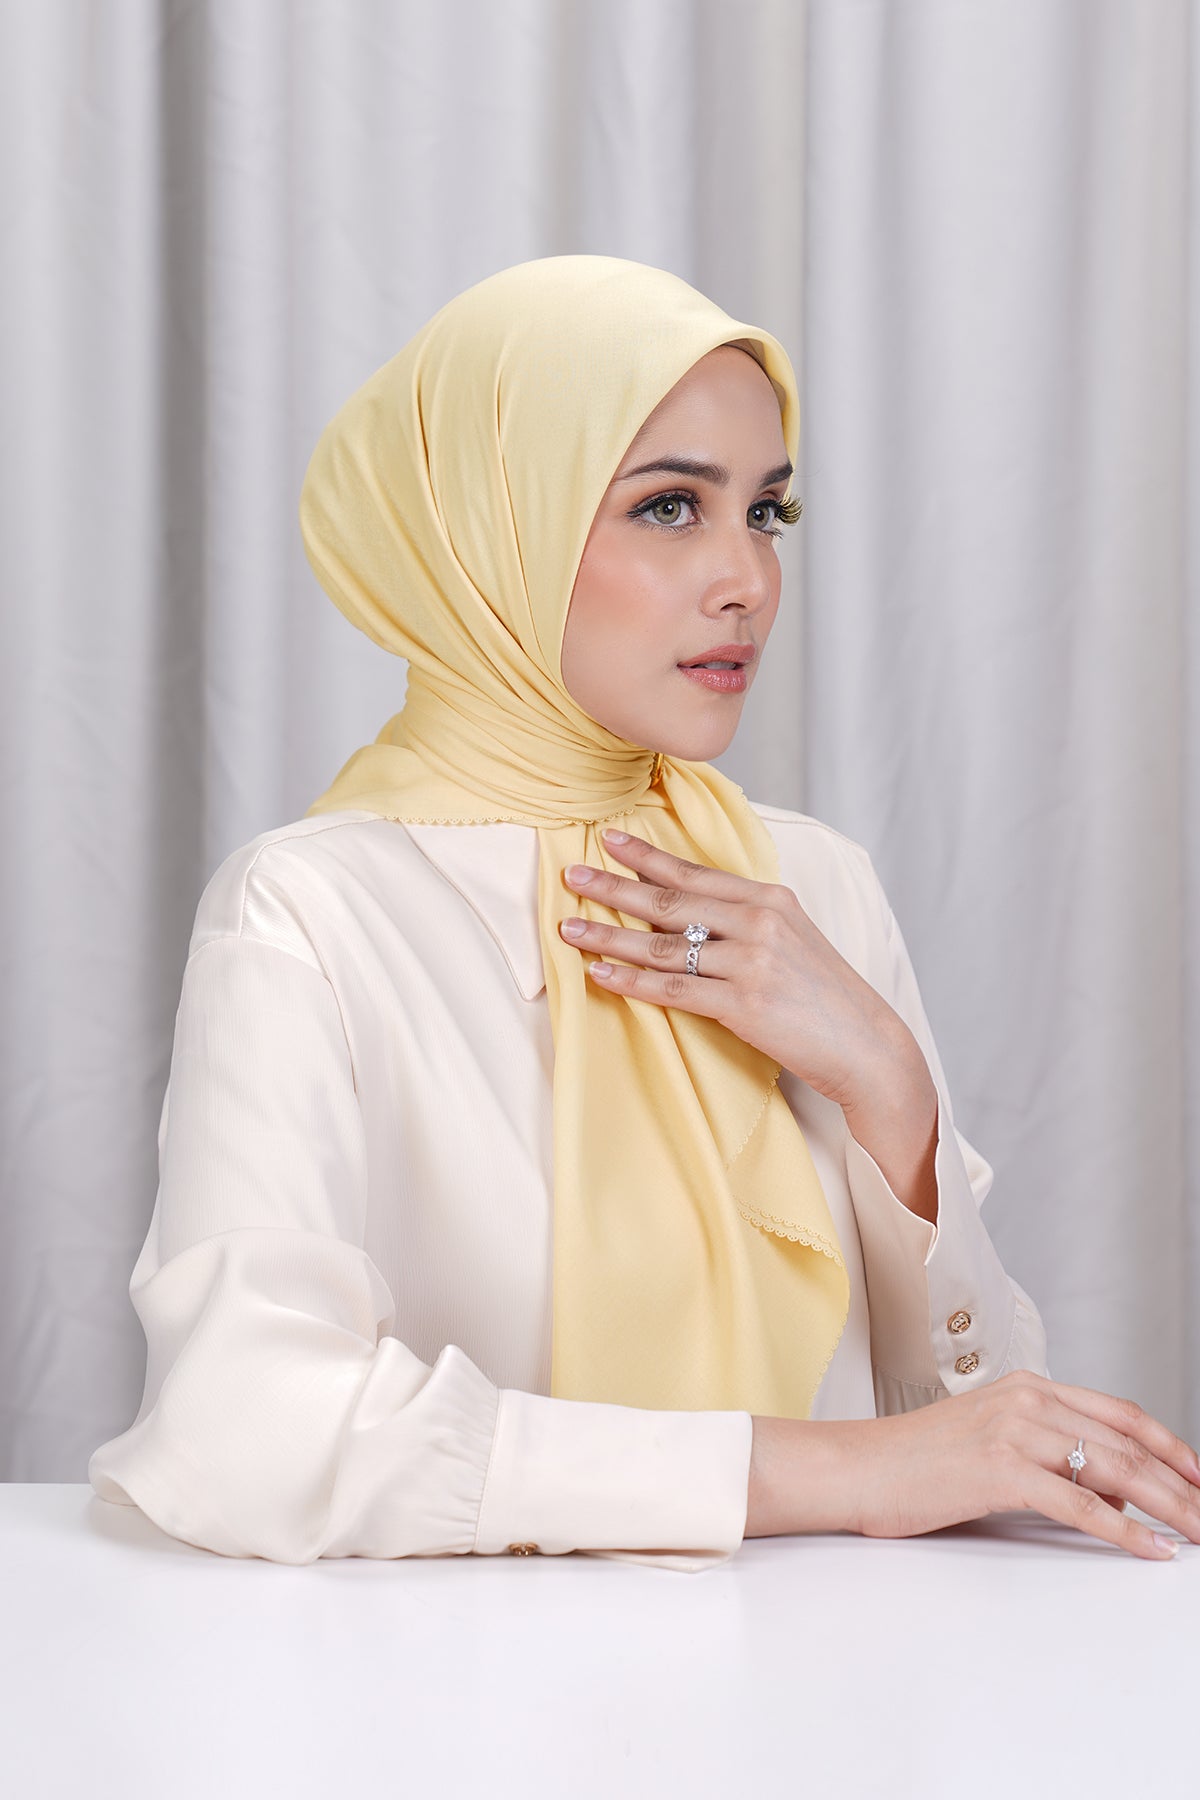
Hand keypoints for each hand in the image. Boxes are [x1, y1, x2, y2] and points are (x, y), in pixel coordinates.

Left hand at [560, 830, 919, 1115]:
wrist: (866, 1044)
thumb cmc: (825, 996)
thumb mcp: (792, 939)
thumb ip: (747, 920)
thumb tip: (690, 911)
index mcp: (770, 899)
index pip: (695, 872)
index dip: (647, 857)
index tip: (608, 840)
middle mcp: (759, 921)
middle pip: (670, 900)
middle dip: (614, 887)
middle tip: (571, 875)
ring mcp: (751, 962)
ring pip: (662, 946)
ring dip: (609, 937)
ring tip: (570, 929)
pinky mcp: (743, 1003)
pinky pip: (674, 990)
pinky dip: (631, 983)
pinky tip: (600, 976)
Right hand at [746, 1371, 1199, 1560]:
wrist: (855, 1467)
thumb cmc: (913, 1461)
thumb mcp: (989, 1441)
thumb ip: (1047, 1453)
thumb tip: (1105, 1486)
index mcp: (1026, 1387)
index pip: (1117, 1412)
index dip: (1168, 1443)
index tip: (1199, 1475)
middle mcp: (1026, 1399)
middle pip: (1126, 1442)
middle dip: (1179, 1483)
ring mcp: (1013, 1431)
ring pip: (1112, 1470)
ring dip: (1166, 1507)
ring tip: (1197, 1533)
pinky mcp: (1000, 1470)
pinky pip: (1079, 1505)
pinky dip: (1123, 1531)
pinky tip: (1151, 1549)